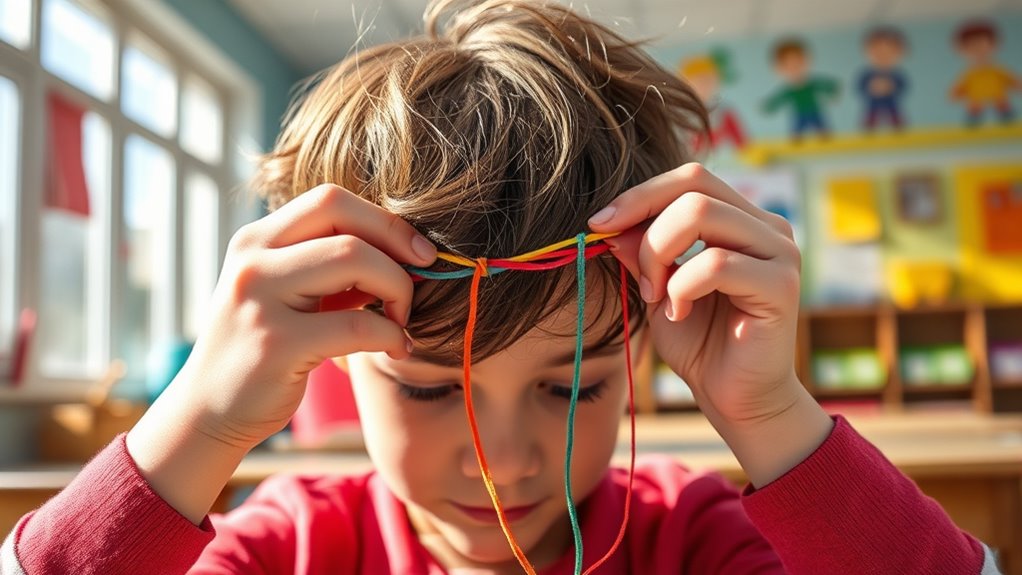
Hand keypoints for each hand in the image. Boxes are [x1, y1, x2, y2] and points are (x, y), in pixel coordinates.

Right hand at [170, 184, 435, 449]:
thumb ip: (331, 269)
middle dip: (398, 245)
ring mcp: (260, 300)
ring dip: (398, 288)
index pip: (331, 199)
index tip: (417, 250)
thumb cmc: (264, 350)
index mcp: (256, 240)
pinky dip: (391, 335)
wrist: (208, 413)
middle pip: (346, 221)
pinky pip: (358, 326)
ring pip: (354, 260)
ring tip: (401, 319)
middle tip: (423, 276)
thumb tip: (405, 251)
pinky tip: (397, 348)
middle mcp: (252, 260)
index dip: (384, 219)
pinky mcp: (276, 345)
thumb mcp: (289, 296)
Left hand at [588, 163, 802, 428]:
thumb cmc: (700, 344)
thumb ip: (641, 252)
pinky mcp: (781, 285)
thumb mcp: (658, 289)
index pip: (691, 178)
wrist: (736, 400)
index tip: (598, 224)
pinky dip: (682, 287)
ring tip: (658, 296)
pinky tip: (679, 313)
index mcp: (742, 220)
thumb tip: (612, 222)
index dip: (640, 195)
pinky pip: (716, 263)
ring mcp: (780, 252)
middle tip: (638, 277)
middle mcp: (768, 227)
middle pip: (695, 185)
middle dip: (647, 226)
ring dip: (661, 255)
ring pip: (702, 214)